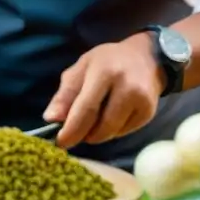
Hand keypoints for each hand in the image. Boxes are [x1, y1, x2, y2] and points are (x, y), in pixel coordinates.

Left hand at [43, 34, 165, 148]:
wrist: (147, 57)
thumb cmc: (108, 61)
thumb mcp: (82, 68)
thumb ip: (65, 94)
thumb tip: (51, 119)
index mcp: (105, 72)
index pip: (86, 108)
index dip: (71, 130)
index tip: (60, 142)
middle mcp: (127, 86)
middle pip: (100, 126)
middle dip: (83, 135)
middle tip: (74, 133)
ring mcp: (141, 101)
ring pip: (111, 133)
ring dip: (97, 133)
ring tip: (94, 118)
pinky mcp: (149, 112)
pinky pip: (123, 132)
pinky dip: (112, 130)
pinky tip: (112, 114)